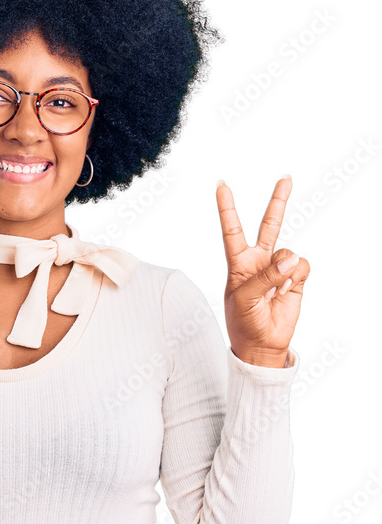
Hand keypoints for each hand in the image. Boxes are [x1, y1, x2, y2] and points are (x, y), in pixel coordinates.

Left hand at [216, 176, 309, 366]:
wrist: (262, 344)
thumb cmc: (243, 321)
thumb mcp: (244, 297)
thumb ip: (265, 275)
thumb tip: (290, 257)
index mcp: (238, 263)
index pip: (231, 230)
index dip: (227, 208)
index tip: (222, 185)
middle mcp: (259, 261)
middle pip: (269, 225)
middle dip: (278, 202)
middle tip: (286, 179)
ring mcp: (278, 269)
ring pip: (288, 251)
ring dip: (284, 270)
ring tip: (275, 290)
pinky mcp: (295, 278)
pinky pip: (301, 266)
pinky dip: (295, 278)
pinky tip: (286, 291)